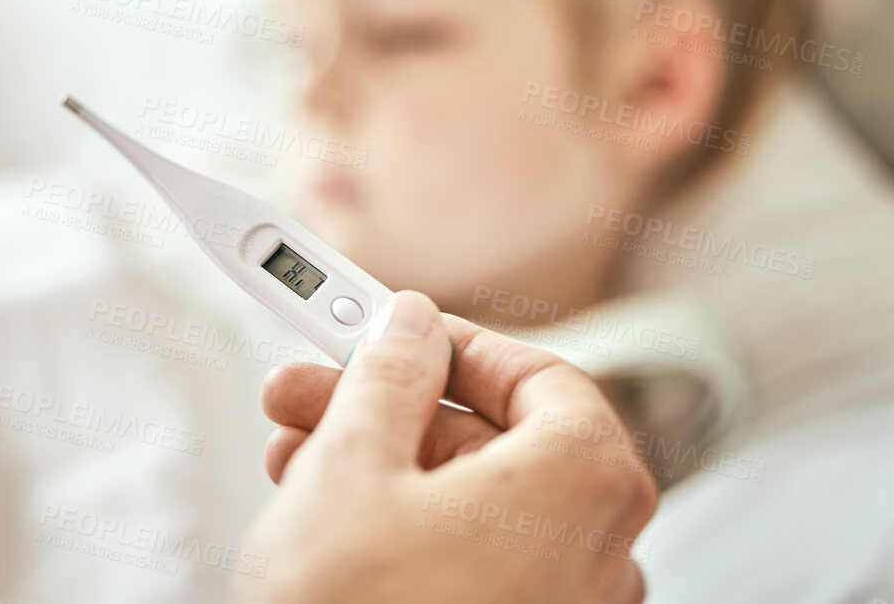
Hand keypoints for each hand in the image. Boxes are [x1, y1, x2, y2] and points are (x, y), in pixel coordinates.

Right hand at [237, 292, 654, 603]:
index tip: (393, 332)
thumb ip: (389, 374)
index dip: (457, 345)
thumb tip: (408, 328)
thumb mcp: (353, 464)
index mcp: (584, 484)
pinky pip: (479, 565)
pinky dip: (413, 531)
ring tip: (294, 459)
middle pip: (500, 444)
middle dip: (391, 409)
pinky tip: (330, 518)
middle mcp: (599, 553)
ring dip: (386, 468)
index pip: (543, 376)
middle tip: (310, 390)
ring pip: (478, 508)